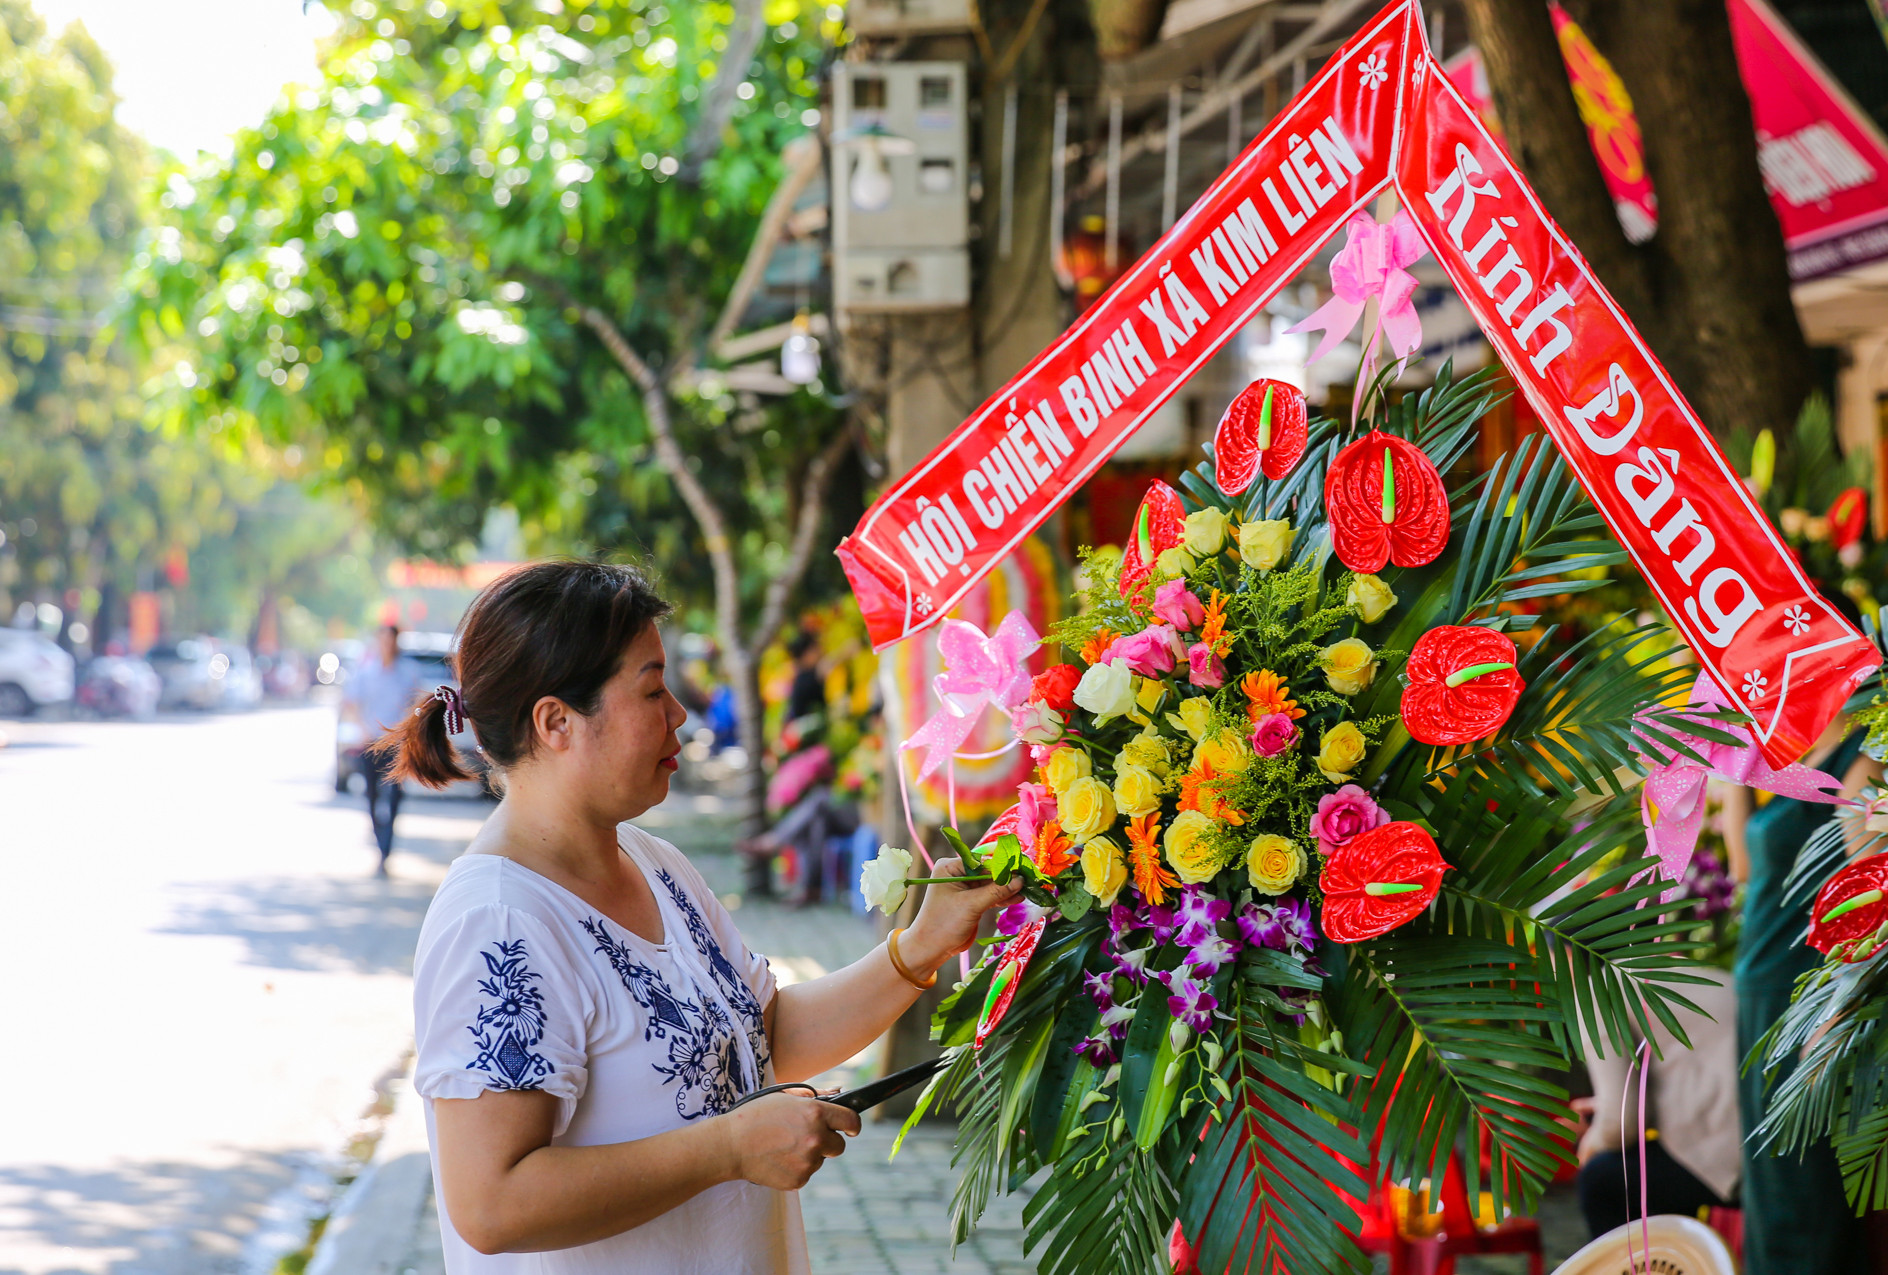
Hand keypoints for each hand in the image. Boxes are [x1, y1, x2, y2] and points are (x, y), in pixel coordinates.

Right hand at [718, 1092, 860, 1190]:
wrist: (729, 1145)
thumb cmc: (755, 1116)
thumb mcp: (784, 1097)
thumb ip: (816, 1096)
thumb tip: (840, 1094)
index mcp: (815, 1113)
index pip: (851, 1121)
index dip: (853, 1125)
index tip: (851, 1129)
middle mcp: (816, 1138)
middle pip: (839, 1146)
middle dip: (828, 1142)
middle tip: (807, 1137)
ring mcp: (808, 1162)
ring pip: (820, 1160)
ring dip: (809, 1155)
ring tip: (782, 1146)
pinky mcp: (798, 1180)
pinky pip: (806, 1173)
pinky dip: (796, 1169)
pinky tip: (778, 1159)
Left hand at [901, 856, 1023, 975]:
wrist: (932, 949)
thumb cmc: (944, 923)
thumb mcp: (971, 905)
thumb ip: (995, 891)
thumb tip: (1019, 879)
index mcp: (951, 867)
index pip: (982, 862)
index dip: (1003, 865)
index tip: (1023, 867)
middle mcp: (958, 874)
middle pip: (989, 872)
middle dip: (1008, 877)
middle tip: (1030, 878)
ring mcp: (965, 888)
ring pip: (992, 884)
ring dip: (1008, 888)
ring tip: (1028, 889)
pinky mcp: (972, 901)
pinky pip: (991, 895)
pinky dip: (1004, 897)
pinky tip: (1018, 897)